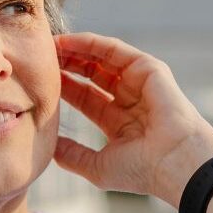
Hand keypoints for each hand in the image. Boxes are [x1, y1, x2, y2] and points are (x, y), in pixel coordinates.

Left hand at [51, 32, 212, 206]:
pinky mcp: (149, 69)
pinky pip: (114, 50)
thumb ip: (71, 155)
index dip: (62, 87)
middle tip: (40, 58)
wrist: (174, 163)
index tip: (38, 80)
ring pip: (101, 59)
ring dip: (75, 50)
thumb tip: (47, 146)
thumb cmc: (141, 171)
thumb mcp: (96, 166)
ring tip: (49, 45)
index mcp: (119, 122)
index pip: (84, 98)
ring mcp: (140, 83)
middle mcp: (129, 99)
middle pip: (91, 75)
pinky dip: (90, 43)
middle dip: (66, 65)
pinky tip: (68, 41)